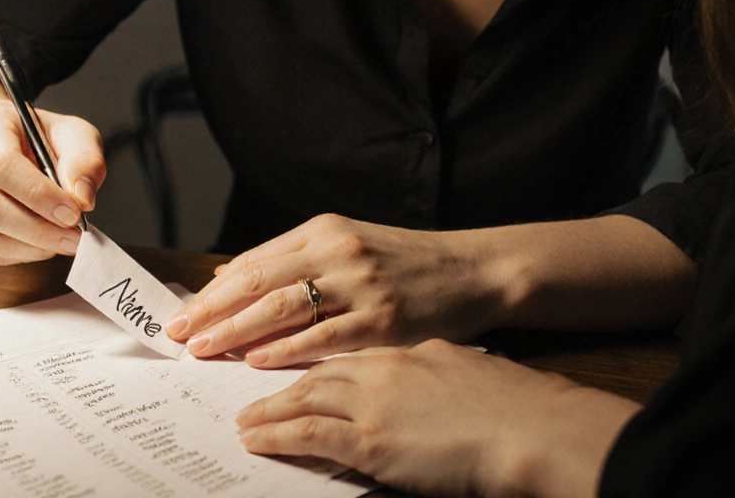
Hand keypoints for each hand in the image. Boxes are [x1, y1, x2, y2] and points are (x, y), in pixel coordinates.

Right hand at [0, 103, 105, 264]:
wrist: (3, 143)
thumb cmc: (37, 138)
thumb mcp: (71, 133)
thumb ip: (84, 160)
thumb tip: (82, 198)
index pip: (1, 166)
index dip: (40, 196)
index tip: (73, 214)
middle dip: (40, 230)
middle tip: (75, 238)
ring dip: (32, 248)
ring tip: (62, 241)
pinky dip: (19, 255)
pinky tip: (40, 244)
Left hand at [166, 214, 514, 366]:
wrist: (472, 271)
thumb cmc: (404, 262)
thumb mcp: (344, 243)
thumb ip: (289, 258)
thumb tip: (226, 275)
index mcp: (323, 230)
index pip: (254, 261)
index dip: (213, 291)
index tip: (181, 314)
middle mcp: (338, 251)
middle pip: (259, 282)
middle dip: (213, 311)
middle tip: (180, 335)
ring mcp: (361, 285)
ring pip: (284, 308)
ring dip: (238, 331)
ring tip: (206, 349)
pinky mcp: (384, 319)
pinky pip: (324, 337)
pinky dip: (287, 349)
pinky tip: (258, 360)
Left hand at [235, 340, 639, 497]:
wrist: (533, 423)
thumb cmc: (497, 393)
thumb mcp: (441, 354)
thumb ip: (401, 353)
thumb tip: (380, 367)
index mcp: (386, 321)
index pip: (309, 300)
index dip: (264, 304)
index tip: (230, 307)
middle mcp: (373, 344)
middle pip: (288, 327)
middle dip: (238, 333)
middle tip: (202, 343)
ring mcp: (371, 388)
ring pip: (294, 382)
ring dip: (255, 393)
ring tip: (231, 406)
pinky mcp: (372, 434)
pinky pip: (310, 429)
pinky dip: (277, 430)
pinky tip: (255, 434)